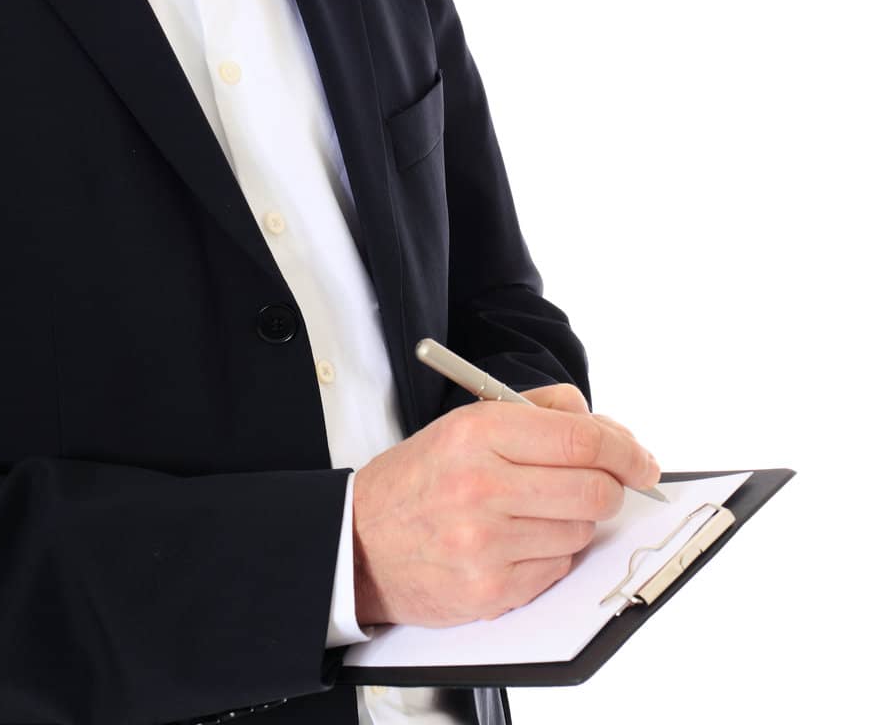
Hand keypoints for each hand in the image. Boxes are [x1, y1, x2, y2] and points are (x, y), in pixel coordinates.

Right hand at [352, 391, 659, 627]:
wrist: (360, 543)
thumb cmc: (420, 479)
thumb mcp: (466, 422)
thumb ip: (537, 411)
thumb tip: (604, 425)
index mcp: (478, 433)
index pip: (581, 438)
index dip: (624, 448)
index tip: (641, 458)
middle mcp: (483, 486)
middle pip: (595, 489)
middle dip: (611, 486)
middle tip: (603, 483)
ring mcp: (487, 543)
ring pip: (581, 531)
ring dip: (575, 521)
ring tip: (536, 511)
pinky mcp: (491, 591)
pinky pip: (558, 570)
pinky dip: (552, 555)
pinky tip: (519, 541)